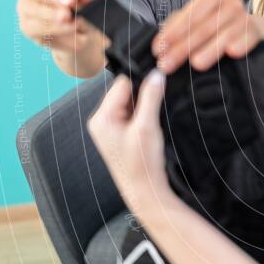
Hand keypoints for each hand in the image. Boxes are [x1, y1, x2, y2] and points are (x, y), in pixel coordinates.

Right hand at [16, 0, 94, 52]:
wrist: (73, 30)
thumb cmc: (76, 6)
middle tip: (71, 1)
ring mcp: (24, 7)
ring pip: (33, 8)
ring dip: (52, 12)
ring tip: (68, 16)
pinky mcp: (27, 26)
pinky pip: (38, 26)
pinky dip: (57, 27)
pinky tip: (70, 27)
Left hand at [87, 71, 170, 209]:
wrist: (144, 190)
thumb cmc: (142, 162)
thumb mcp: (147, 125)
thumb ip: (151, 96)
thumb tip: (157, 74)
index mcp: (102, 117)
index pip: (121, 84)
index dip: (141, 79)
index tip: (159, 78)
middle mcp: (102, 120)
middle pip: (126, 92)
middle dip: (144, 93)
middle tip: (161, 96)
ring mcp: (110, 127)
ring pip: (131, 102)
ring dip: (145, 104)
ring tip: (155, 115)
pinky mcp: (120, 133)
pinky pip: (133, 114)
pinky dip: (145, 114)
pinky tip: (153, 121)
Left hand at [151, 0, 263, 72]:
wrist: (249, 26)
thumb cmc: (216, 23)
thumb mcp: (195, 19)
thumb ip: (177, 27)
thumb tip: (160, 45)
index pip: (189, 15)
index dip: (172, 33)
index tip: (157, 50)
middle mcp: (230, 2)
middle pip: (203, 27)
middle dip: (182, 47)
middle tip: (167, 64)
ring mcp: (244, 17)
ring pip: (224, 34)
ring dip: (209, 50)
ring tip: (195, 64)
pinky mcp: (256, 32)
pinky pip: (248, 38)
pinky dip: (241, 44)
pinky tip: (231, 52)